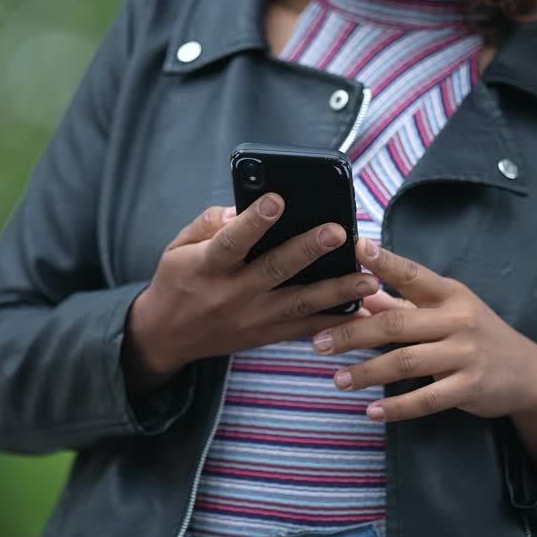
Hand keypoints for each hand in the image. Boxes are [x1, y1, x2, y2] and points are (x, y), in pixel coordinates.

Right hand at [123, 194, 378, 393]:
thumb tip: (239, 209)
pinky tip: (362, 312)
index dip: (253, 220)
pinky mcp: (264, 335)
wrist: (167, 337)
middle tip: (338, 232)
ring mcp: (251, 318)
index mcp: (206, 267)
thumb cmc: (176, 282)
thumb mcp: (178, 246)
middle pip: (275, 270)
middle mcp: (231, 294)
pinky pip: (304, 329)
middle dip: (308, 250)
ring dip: (336, 291)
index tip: (277, 199)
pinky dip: (334, 322)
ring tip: (369, 280)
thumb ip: (208, 223)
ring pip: (299, 304)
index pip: (231, 241)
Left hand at [312, 239, 536, 471]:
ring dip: (367, 372)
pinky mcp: (470, 386)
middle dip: (353, 333)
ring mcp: (466, 353)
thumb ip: (402, 302)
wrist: (528, 373)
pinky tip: (371, 412)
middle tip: (318, 342)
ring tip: (337, 380)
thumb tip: (360, 291)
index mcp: (449, 294)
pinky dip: (397, 407)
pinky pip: (427, 399)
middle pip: (397, 323)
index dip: (384, 261)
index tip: (356, 246)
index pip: (412, 273)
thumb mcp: (446, 310)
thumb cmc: (475, 334)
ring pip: (406, 361)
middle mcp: (458, 319)